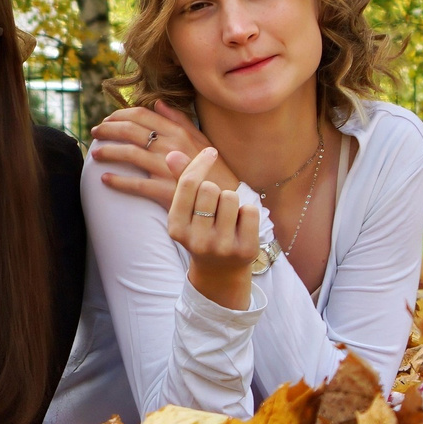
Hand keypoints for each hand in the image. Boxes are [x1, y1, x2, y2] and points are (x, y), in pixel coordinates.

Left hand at [90, 101, 209, 203]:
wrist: (226, 201)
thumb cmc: (213, 169)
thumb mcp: (201, 140)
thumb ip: (179, 120)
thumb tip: (158, 104)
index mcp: (179, 132)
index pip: (142, 115)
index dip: (120, 115)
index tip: (107, 120)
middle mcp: (172, 147)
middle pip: (131, 131)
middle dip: (107, 130)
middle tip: (95, 133)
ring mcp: (168, 168)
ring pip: (129, 154)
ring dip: (108, 152)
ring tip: (95, 154)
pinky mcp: (166, 191)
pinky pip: (135, 185)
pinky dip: (117, 181)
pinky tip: (104, 179)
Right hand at [166, 146, 261, 310]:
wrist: (220, 271)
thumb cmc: (202, 231)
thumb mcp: (187, 211)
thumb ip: (182, 183)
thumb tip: (172, 154)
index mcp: (176, 227)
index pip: (188, 185)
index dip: (200, 163)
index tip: (211, 152)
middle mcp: (196, 240)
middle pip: (210, 188)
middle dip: (215, 190)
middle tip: (215, 207)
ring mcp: (221, 247)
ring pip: (231, 197)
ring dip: (231, 201)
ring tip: (227, 217)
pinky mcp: (245, 250)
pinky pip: (250, 210)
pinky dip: (248, 212)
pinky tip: (241, 226)